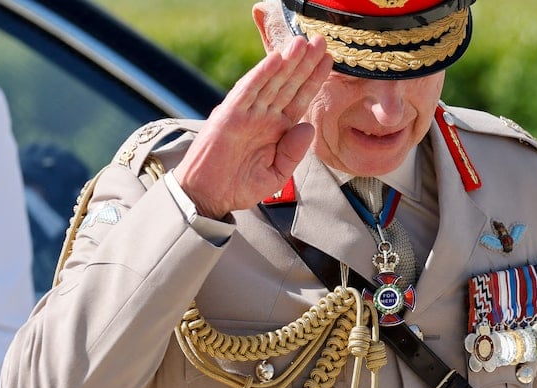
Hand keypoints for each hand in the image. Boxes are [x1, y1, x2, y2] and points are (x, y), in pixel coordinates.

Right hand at [170, 32, 329, 218]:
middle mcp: (263, 116)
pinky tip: (275, 59)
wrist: (207, 197)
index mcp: (276, 129)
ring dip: (287, 62)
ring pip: (271, 82)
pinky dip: (261, 74)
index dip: (313, 80)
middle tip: (320, 41)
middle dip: (305, 63)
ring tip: (303, 43)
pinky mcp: (229, 115)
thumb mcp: (275, 174)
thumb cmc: (238, 187)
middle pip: (288, 84)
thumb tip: (308, 127)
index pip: (299, 99)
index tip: (329, 61)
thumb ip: (293, 153)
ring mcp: (246, 113)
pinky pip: (248, 90)